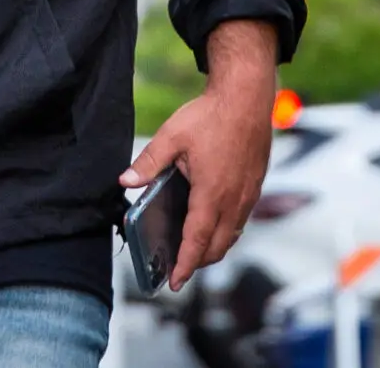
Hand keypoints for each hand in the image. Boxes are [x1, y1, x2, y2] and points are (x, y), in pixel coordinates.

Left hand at [121, 19, 276, 290]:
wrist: (247, 97)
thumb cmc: (211, 115)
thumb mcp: (171, 137)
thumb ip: (148, 163)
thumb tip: (125, 181)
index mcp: (212, 194)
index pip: (197, 241)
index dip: (185, 265)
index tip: (174, 282)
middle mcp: (234, 201)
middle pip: (217, 246)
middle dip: (198, 262)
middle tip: (178, 269)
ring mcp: (248, 195)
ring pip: (231, 235)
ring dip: (213, 248)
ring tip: (193, 251)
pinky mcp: (254, 186)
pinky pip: (240, 220)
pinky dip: (225, 231)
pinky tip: (212, 223)